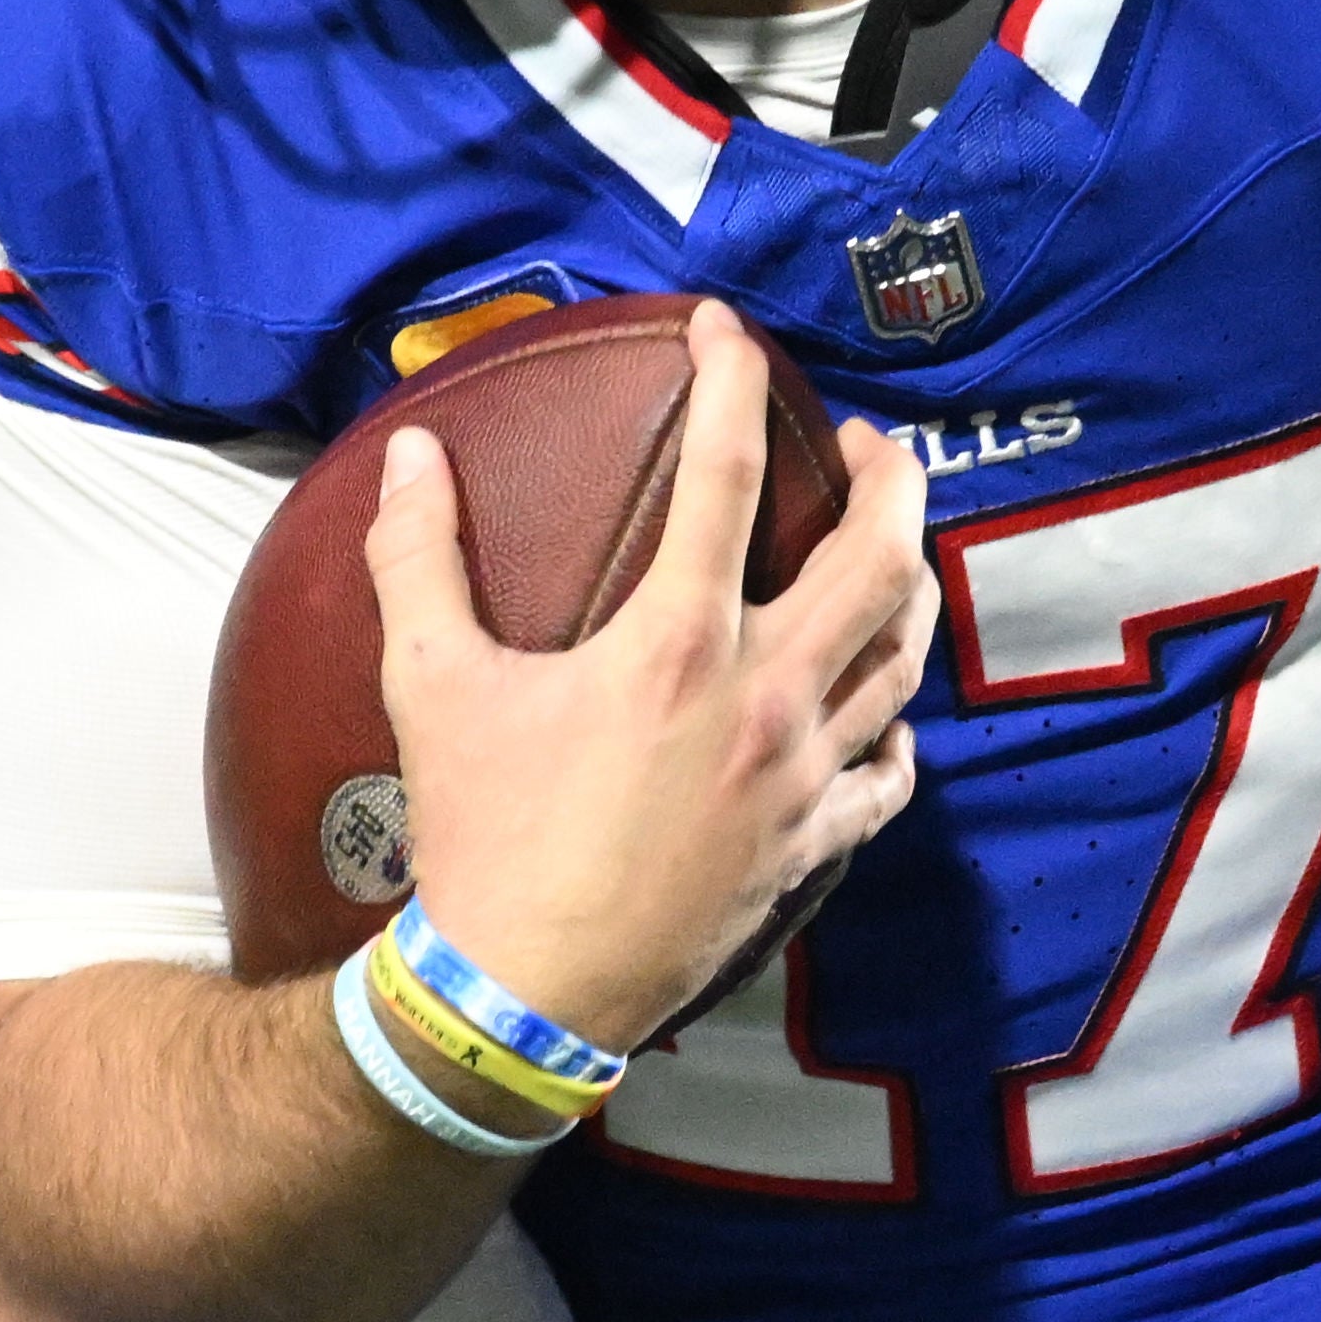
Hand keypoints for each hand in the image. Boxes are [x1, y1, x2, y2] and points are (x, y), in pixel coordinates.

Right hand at [366, 304, 928, 1050]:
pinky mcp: (812, 843)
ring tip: (888, 550)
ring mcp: (803, 775)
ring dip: (908, 586)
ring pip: (906, 656)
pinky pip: (890, 772)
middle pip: (882, 555)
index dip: (733, 378)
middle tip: (863, 448)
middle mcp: (764, 696)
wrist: (524, 992)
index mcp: (676, 641)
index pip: (727, 470)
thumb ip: (419, 559)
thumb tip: (412, 455)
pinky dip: (894, 726)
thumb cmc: (478, 836)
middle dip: (892, 479)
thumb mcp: (429, 686)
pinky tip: (878, 710)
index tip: (728, 329)